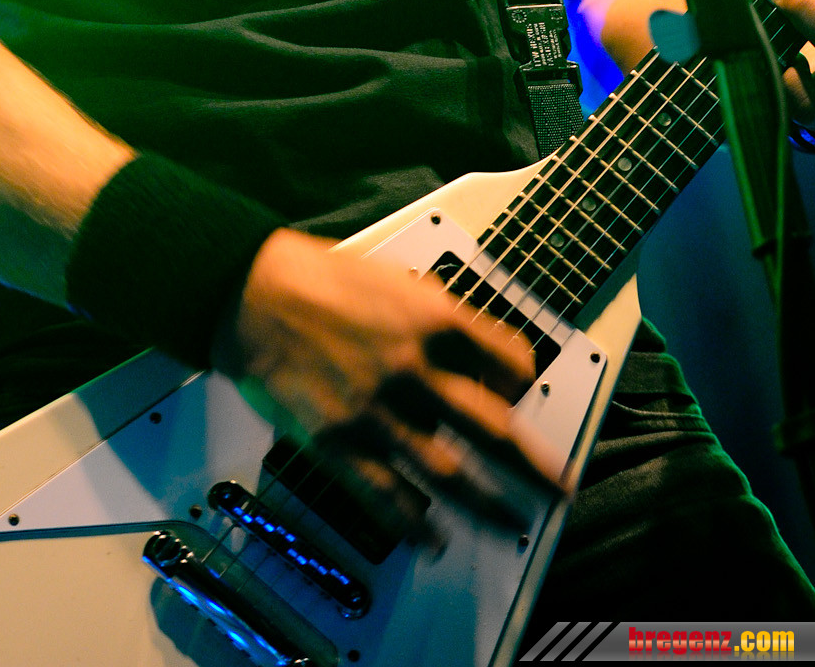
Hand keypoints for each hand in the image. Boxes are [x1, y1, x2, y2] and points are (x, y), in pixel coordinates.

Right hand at [216, 227, 572, 532]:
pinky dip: (416, 523)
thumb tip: (470, 350)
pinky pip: (391, 496)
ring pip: (452, 473)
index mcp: (435, 319)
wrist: (253, 295)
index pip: (509, 362)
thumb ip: (437, 316)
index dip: (522, 383)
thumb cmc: (320, 278)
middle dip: (535, 465)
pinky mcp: (343, 443)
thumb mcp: (397, 277)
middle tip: (560, 486)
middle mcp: (416, 368)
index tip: (523, 396)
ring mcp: (381, 412)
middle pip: (496, 430)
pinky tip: (435, 538)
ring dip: (489, 505)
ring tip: (513, 522)